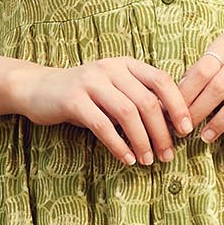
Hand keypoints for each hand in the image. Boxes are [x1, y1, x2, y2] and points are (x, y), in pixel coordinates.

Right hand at [19, 56, 193, 166]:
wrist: (38, 89)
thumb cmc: (84, 96)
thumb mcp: (113, 91)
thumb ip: (138, 100)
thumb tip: (171, 124)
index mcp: (125, 64)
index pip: (161, 80)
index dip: (177, 105)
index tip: (186, 130)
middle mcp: (110, 68)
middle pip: (146, 101)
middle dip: (161, 132)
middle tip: (167, 155)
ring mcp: (90, 82)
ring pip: (127, 114)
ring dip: (142, 141)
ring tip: (148, 160)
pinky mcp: (73, 99)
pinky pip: (102, 125)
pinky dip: (118, 145)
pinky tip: (126, 159)